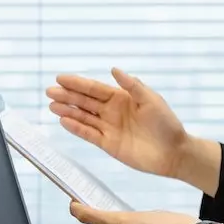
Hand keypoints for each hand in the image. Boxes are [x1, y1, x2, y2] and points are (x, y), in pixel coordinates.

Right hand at [47, 69, 214, 185]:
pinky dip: (76, 128)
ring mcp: (109, 128)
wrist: (174, 153)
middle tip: (49, 91)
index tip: (60, 78)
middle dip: (67, 96)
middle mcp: (112, 111)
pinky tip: (64, 121)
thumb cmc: (166, 124)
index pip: (94, 89)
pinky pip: (88, 134)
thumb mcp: (151, 100)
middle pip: (85, 101)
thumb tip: (114, 70)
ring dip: (68, 111)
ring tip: (52, 106)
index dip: (77, 83)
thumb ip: (132, 86)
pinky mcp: (108, 144)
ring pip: (83, 117)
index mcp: (122, 98)